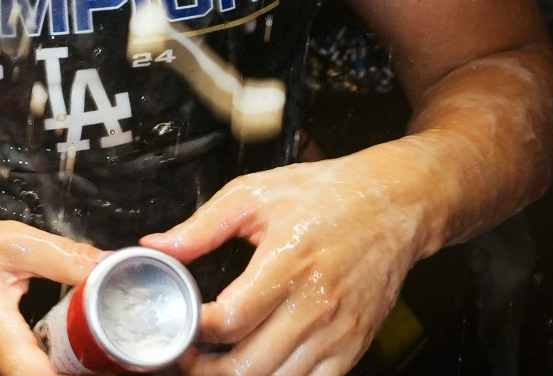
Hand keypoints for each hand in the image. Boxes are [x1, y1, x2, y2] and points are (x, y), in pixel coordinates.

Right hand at [0, 221, 101, 375]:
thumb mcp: (5, 243)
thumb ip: (63, 257)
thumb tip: (109, 263)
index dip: (78, 369)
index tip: (100, 353)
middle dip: (67, 365)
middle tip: (85, 340)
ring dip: (38, 365)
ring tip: (53, 341)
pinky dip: (14, 365)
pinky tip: (19, 344)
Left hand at [145, 159, 428, 375]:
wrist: (394, 204)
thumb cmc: (327, 195)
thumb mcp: (256, 194)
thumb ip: (202, 226)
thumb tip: (157, 246)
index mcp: (288, 264)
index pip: (230, 320)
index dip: (192, 332)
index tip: (175, 327)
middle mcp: (315, 304)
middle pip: (247, 365)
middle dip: (204, 369)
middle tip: (185, 355)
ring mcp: (337, 332)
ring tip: (215, 364)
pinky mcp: (352, 346)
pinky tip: (258, 368)